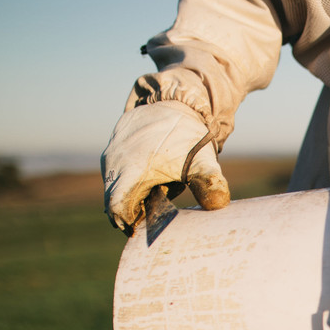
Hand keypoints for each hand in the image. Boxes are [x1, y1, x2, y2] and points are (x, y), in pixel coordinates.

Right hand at [101, 100, 230, 233]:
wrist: (175, 102)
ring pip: (117, 189)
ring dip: (135, 196)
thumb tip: (219, 203)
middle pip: (115, 202)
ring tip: (161, 186)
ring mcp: (110, 157)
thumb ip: (209, 182)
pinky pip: (117, 176)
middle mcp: (113, 164)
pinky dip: (133, 183)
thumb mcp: (203, 160)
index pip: (116, 208)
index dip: (129, 222)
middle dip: (134, 211)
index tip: (147, 227)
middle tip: (160, 206)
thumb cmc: (188, 135)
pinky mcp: (112, 152)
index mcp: (131, 169)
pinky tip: (155, 177)